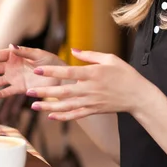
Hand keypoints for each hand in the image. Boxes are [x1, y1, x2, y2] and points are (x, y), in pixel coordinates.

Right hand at [0, 45, 65, 97]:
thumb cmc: (51, 62)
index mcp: (16, 55)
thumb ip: (25, 52)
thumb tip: (11, 46)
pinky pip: (8, 91)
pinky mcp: (20, 88)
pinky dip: (0, 93)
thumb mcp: (39, 55)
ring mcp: (15, 77)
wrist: (61, 78)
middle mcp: (12, 66)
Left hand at [25, 49, 150, 120]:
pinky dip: (62, 117)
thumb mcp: (110, 58)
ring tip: (34, 106)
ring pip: (66, 105)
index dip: (51, 71)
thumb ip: (90, 55)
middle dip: (45, 92)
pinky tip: (50, 117)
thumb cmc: (125, 74)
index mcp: (92, 73)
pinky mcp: (94, 110)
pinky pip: (75, 115)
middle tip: (28, 91)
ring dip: (49, 107)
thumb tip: (73, 49)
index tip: (37, 70)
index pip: (68, 72)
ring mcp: (91, 101)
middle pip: (63, 91)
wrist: (138, 95)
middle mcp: (89, 89)